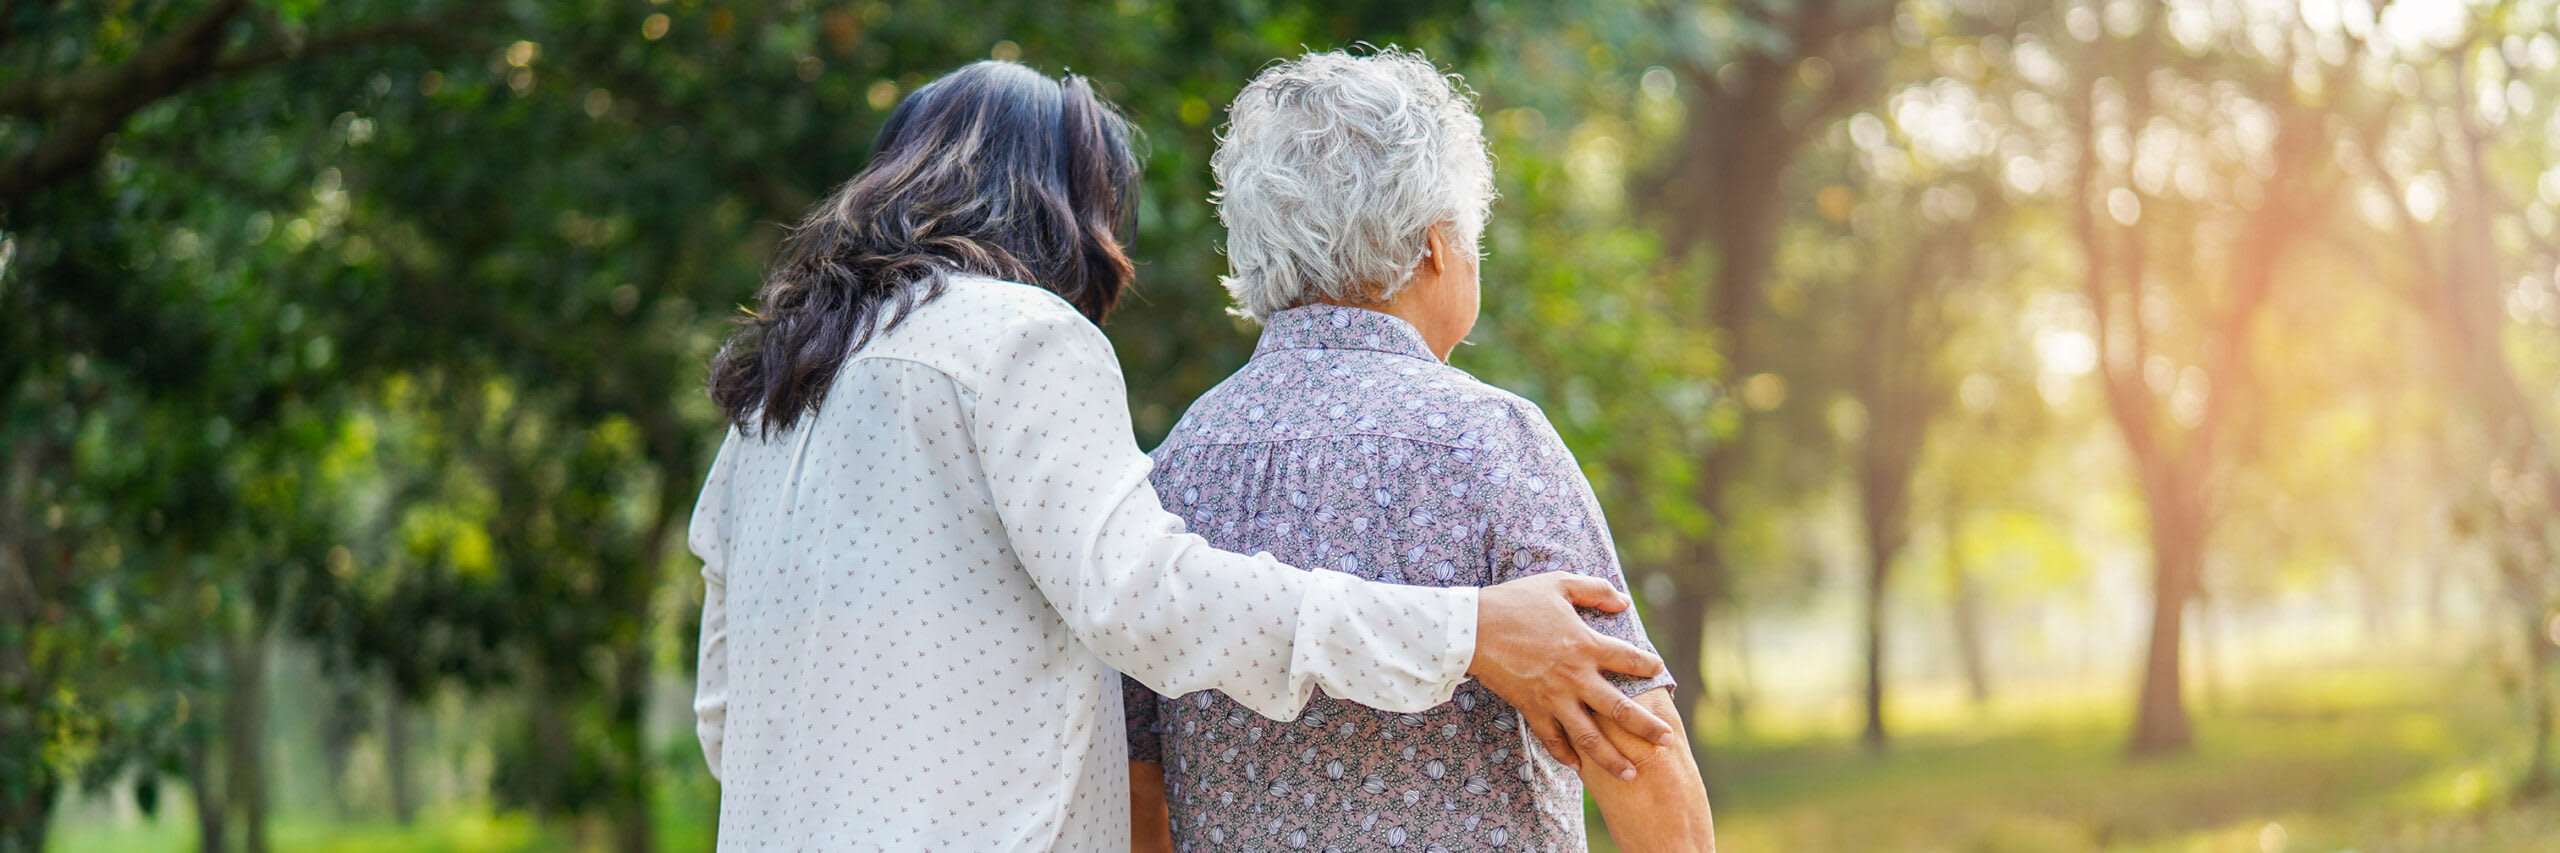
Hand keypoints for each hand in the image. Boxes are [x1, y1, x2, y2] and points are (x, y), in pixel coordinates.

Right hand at [1468, 572, 1675, 780]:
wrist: (1472, 629)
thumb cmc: (1515, 602)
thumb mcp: (1558, 584)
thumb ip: (1595, 590)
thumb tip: (1623, 602)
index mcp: (1586, 645)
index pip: (1629, 660)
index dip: (1649, 666)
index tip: (1659, 670)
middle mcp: (1576, 677)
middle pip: (1621, 710)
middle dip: (1647, 728)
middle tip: (1667, 741)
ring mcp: (1554, 699)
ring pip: (1590, 737)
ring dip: (1612, 758)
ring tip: (1632, 773)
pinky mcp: (1532, 710)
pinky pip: (1553, 740)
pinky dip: (1566, 755)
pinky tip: (1580, 768)